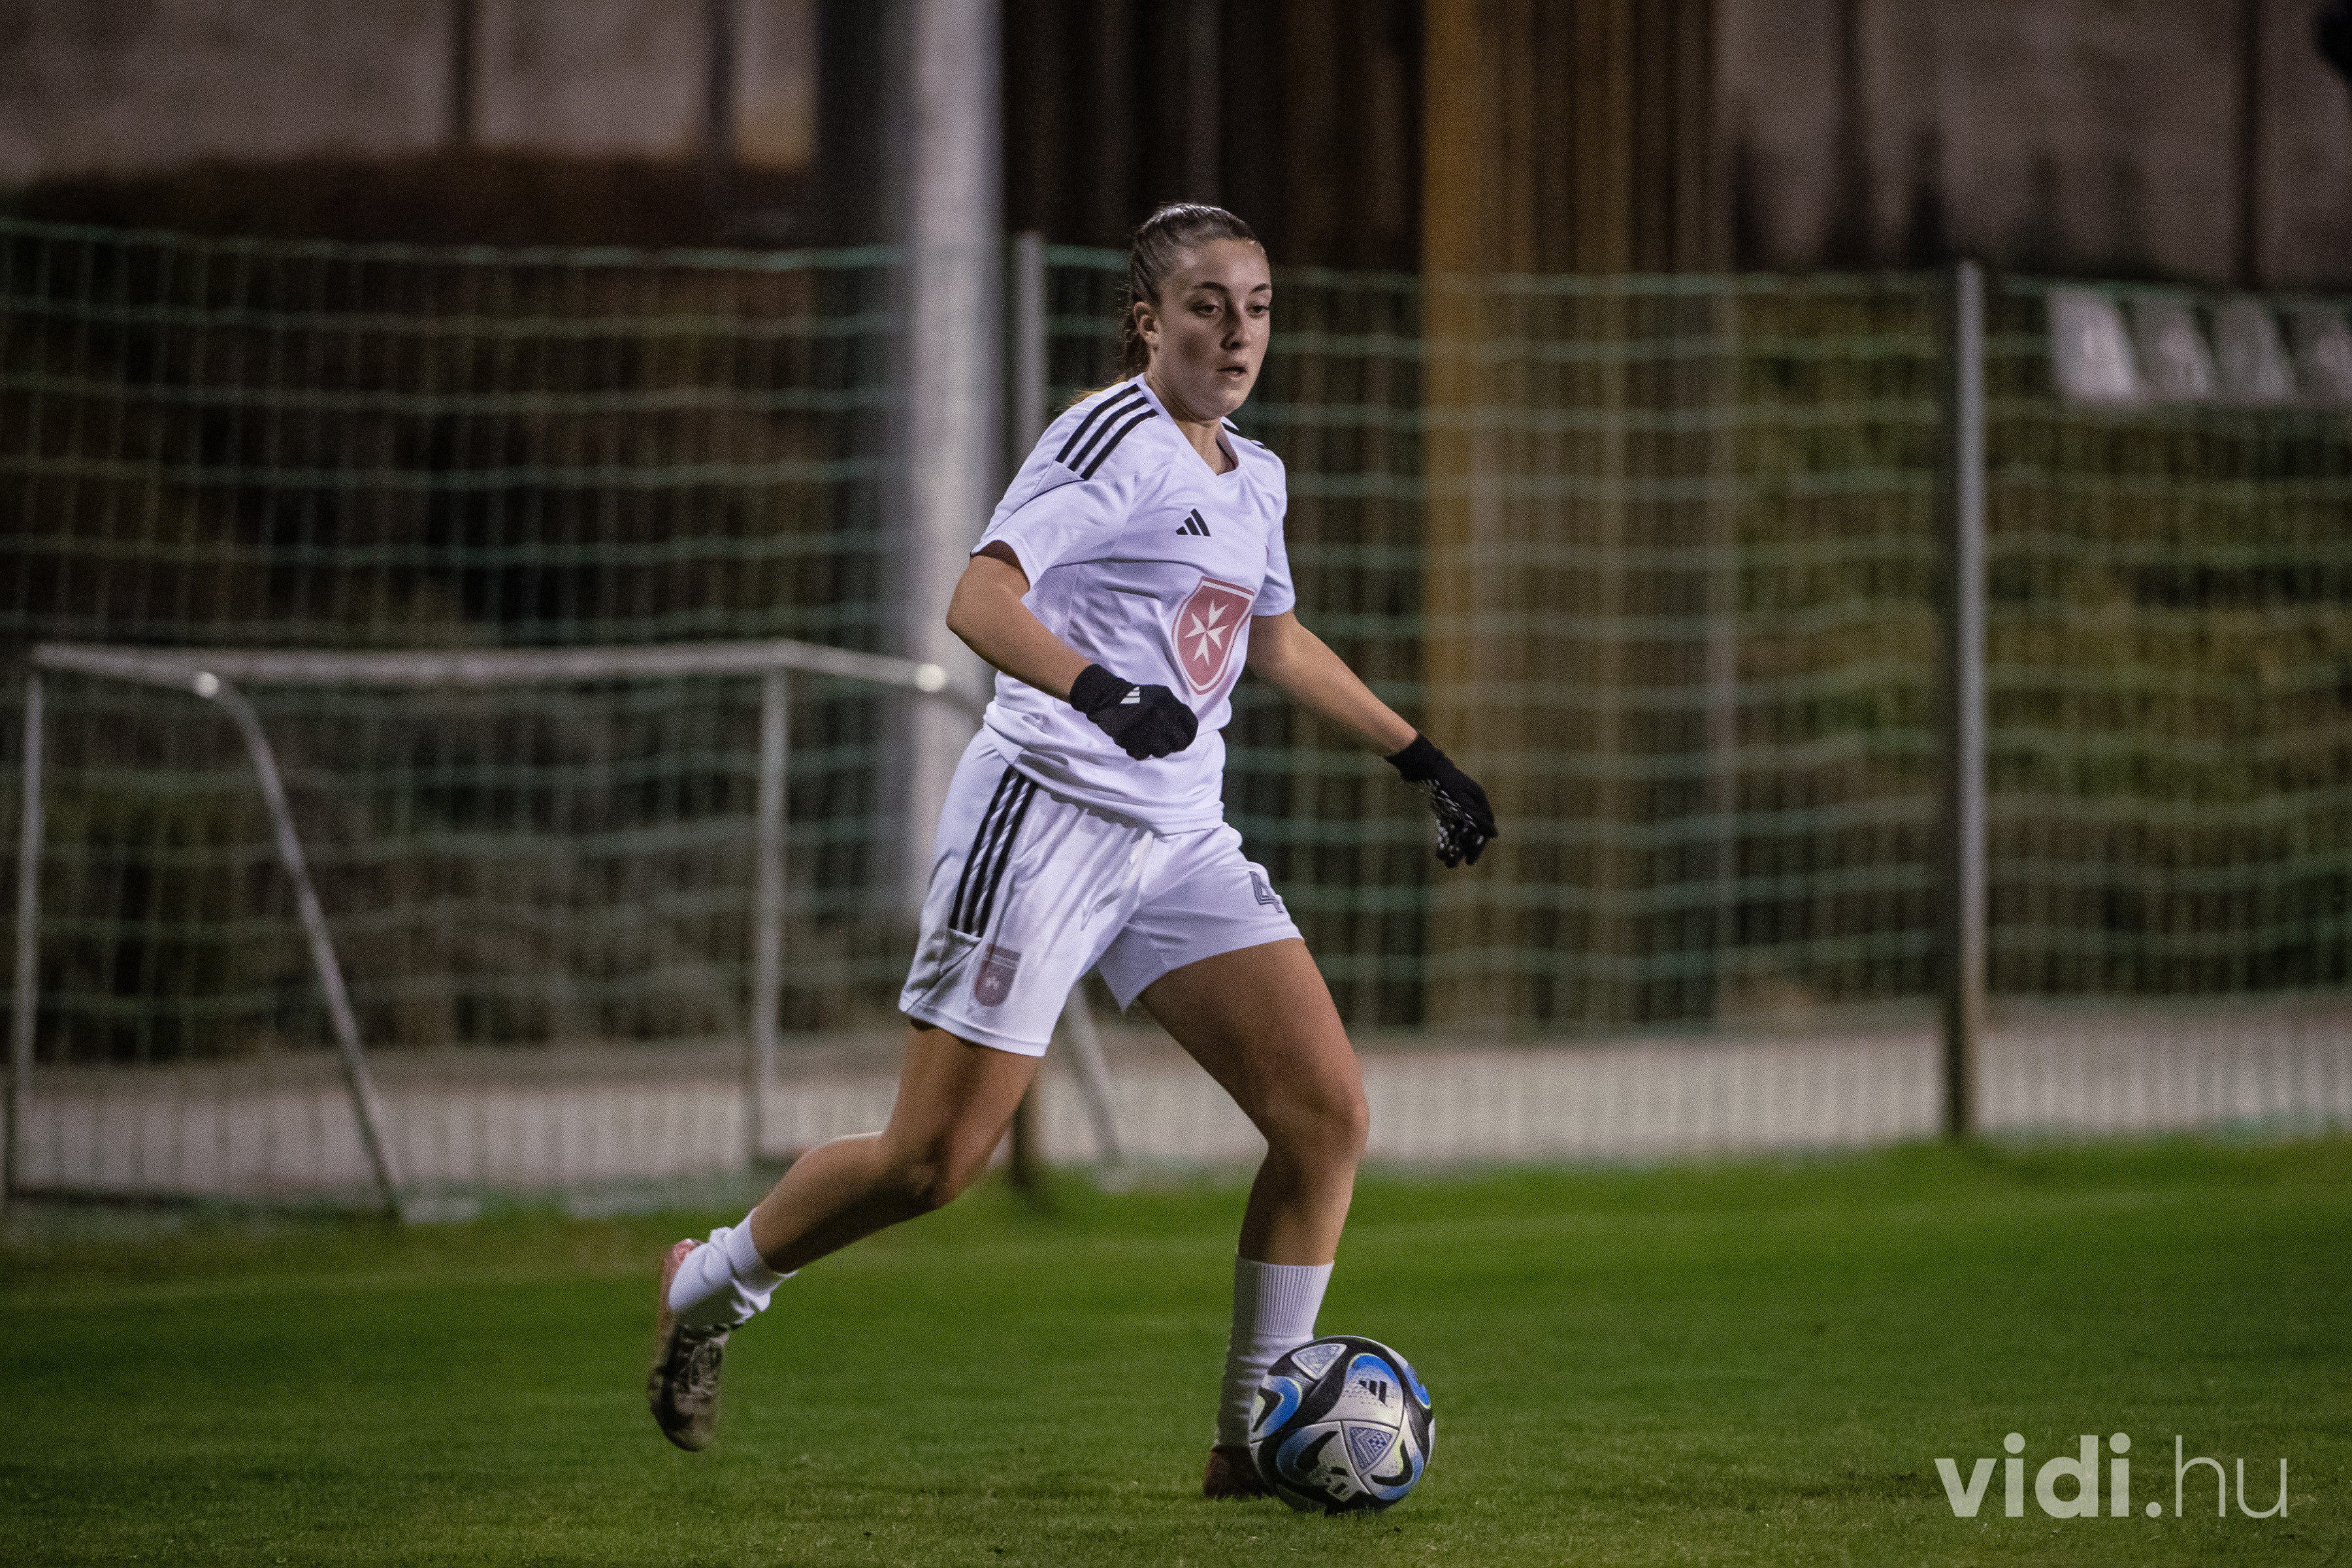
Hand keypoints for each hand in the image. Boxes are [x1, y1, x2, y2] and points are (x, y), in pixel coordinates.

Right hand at [1069, 663, 1198, 759]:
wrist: (1109, 698)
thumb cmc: (1137, 696)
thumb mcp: (1162, 694)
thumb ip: (1176, 709)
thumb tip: (1186, 728)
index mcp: (1172, 705)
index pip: (1192, 726)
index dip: (1189, 734)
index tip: (1184, 738)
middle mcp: (1164, 719)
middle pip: (1181, 743)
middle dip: (1174, 745)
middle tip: (1167, 743)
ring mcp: (1150, 732)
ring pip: (1163, 752)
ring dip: (1155, 748)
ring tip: (1147, 740)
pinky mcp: (1136, 742)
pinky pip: (1143, 755)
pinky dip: (1139, 750)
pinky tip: (1134, 741)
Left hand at [1386, 735, 1496, 866]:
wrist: (1424, 766)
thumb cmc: (1445, 781)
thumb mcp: (1461, 801)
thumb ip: (1476, 817)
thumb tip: (1494, 834)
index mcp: (1478, 802)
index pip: (1483, 828)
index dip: (1478, 845)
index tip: (1471, 859)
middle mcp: (1470, 806)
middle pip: (1469, 833)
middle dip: (1462, 850)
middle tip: (1455, 866)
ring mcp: (1457, 807)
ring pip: (1456, 832)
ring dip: (1451, 847)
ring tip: (1445, 862)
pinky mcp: (1444, 809)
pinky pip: (1446, 827)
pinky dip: (1443, 839)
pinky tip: (1438, 853)